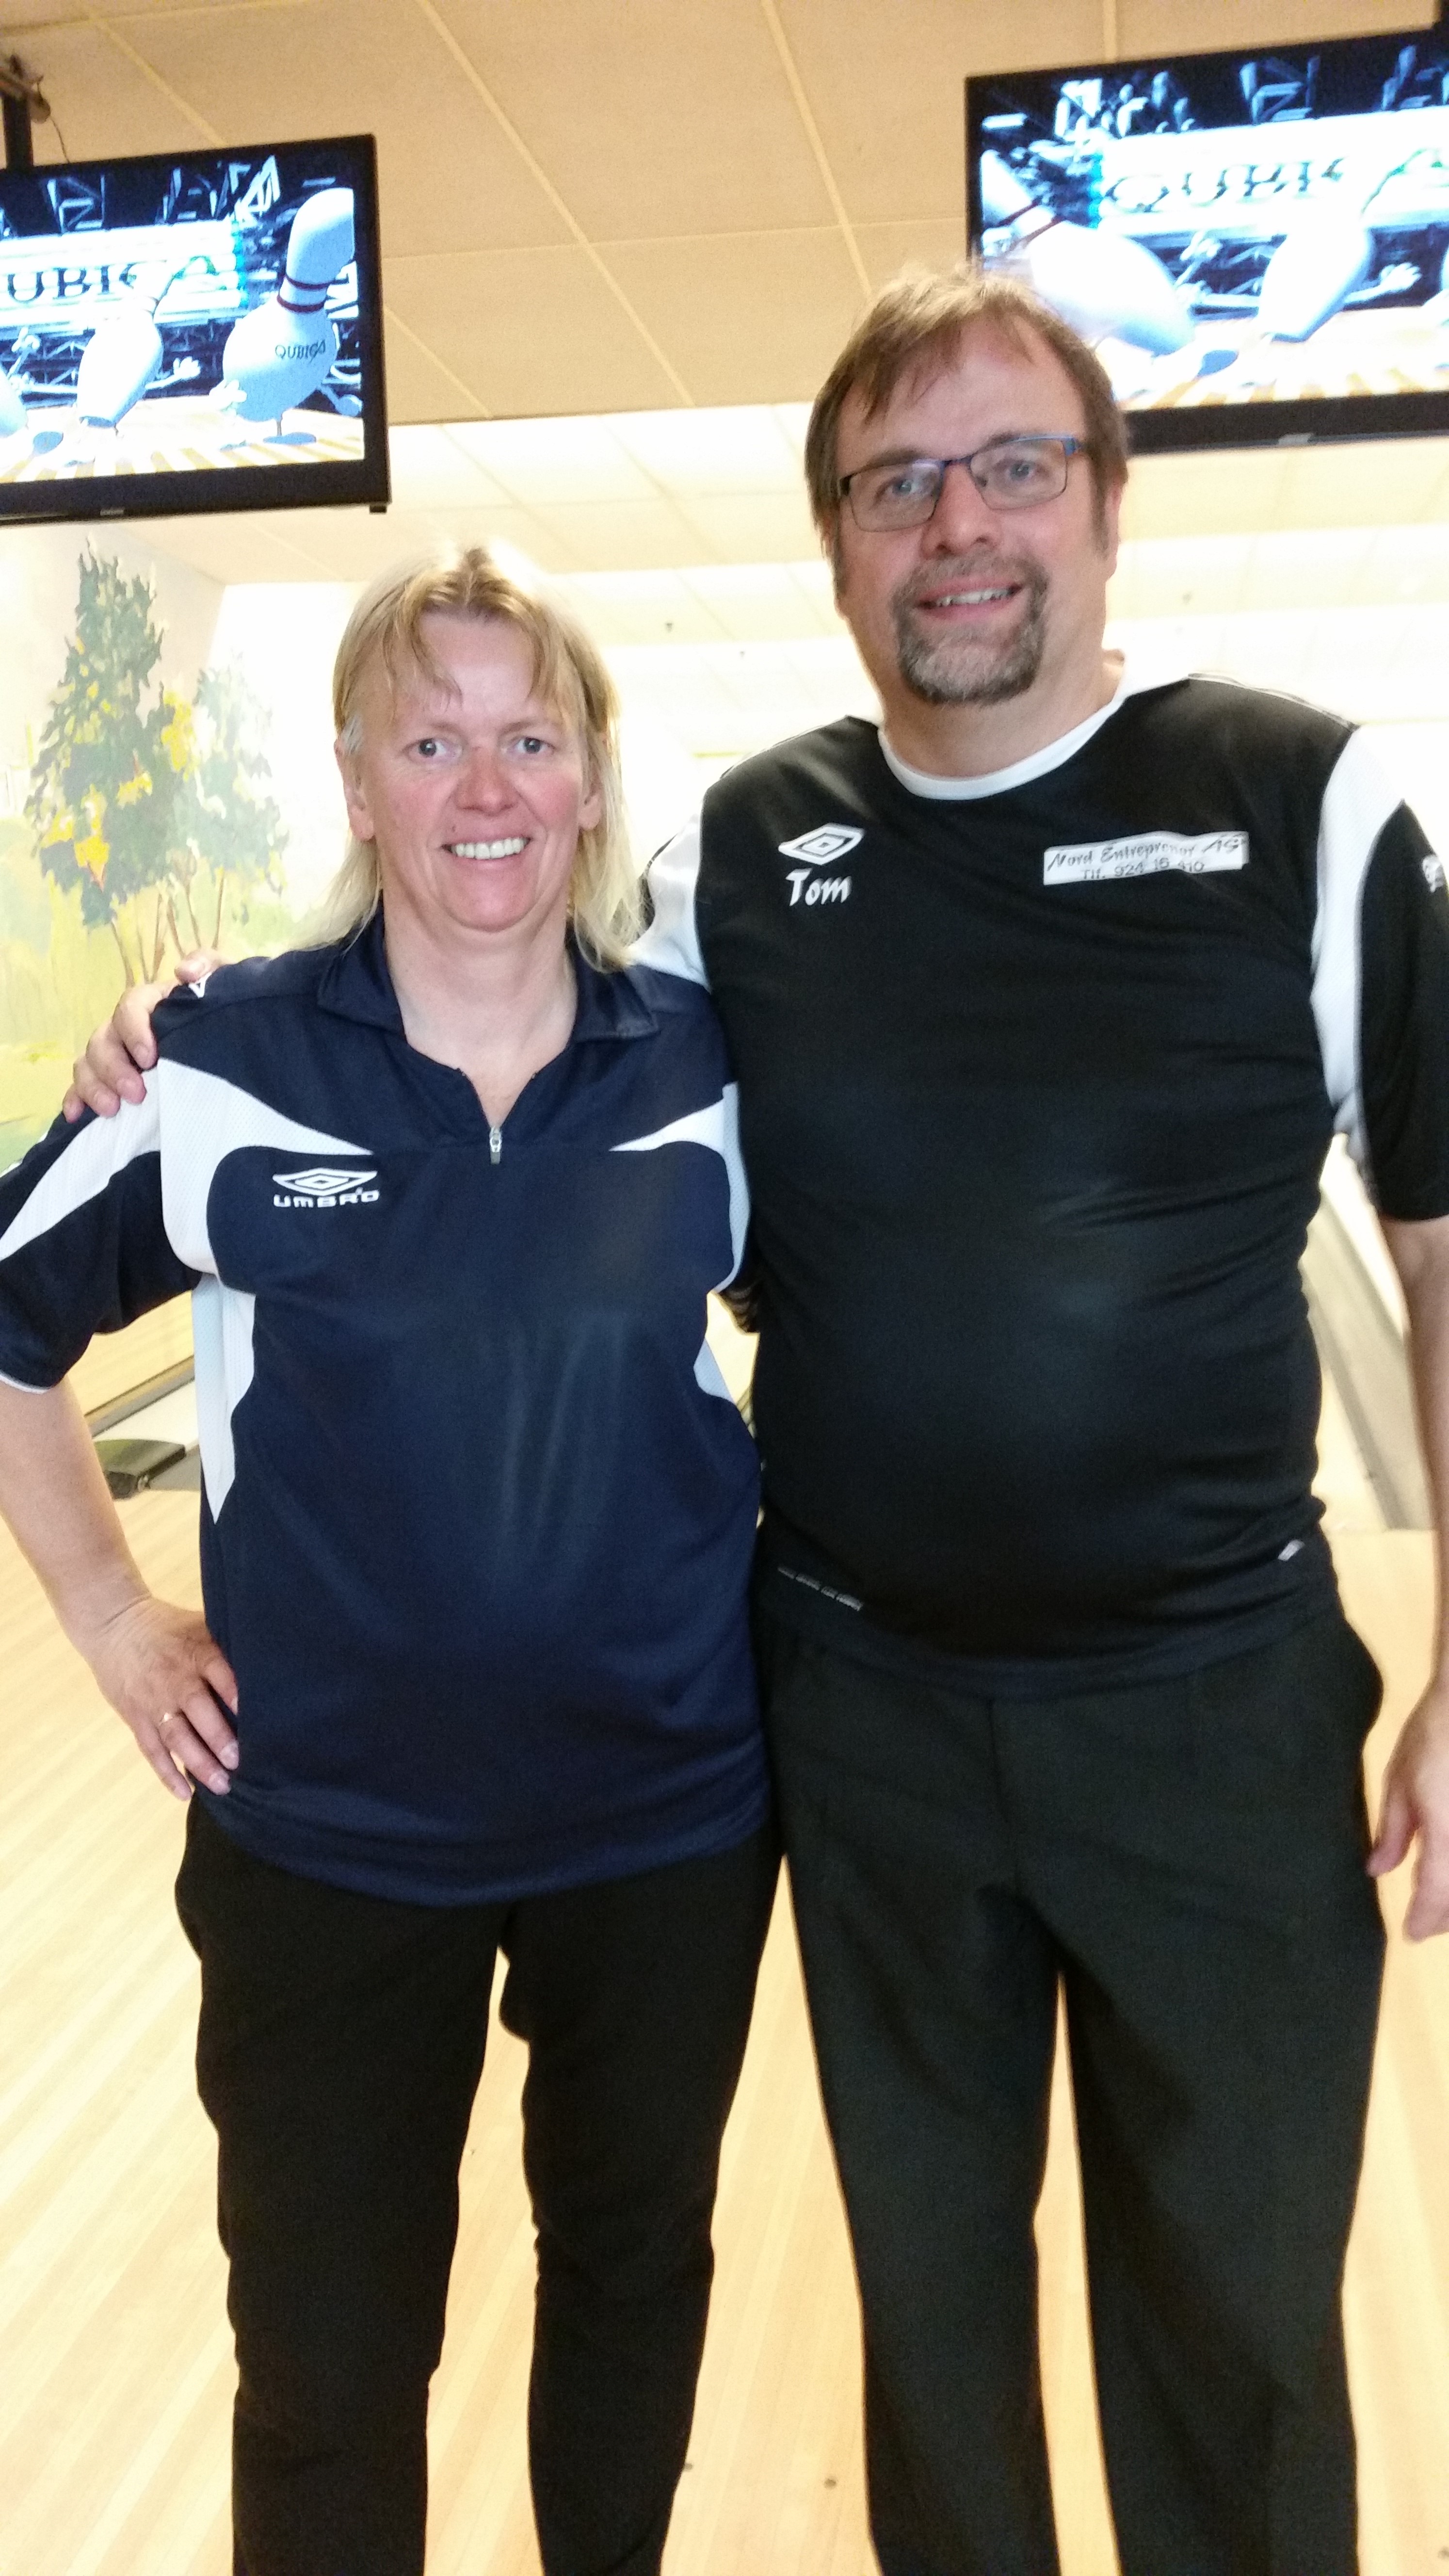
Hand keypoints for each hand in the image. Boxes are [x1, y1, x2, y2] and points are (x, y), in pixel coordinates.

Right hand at [62, 951, 223, 1121]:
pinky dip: (76, 1099)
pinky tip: (76, 1115)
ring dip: (94, 1086)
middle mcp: (129, 1028)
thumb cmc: (225, 1015)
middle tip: (136, 1094)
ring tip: (112, 1110)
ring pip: (89, 1063)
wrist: (240, 1044)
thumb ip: (210, 966)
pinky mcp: (111, 1082)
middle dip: (113, 1068)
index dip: (133, 1031)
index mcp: (153, 1004)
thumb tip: (184, 972)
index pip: (131, 1006)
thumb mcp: (226, 986)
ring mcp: (117, 1055)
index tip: (150, 1059)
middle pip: (103, 1039)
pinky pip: (83, 1087)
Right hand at [82, 1593, 239, 1801]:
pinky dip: (167, 1773)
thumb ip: (225, 1646)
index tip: (253, 1716)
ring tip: (221, 1785)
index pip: (218, 1673)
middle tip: (239, 1762)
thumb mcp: (198, 1626)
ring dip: (198, 1763)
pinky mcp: (136, 1717)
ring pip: (176, 1736)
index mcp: (195, 1652)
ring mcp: (153, 1701)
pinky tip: (185, 1793)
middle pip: (197, 1710)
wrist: (113, 1626)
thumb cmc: (168, 1627)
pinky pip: (151, 1750)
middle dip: (218, 1738)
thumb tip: (269, 1663)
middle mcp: (175, 1679)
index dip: (235, 1693)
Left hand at [1368, 1676, 1448, 1938]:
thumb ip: (1393, 1832)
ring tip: (1438, 1901)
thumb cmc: (1434, 1736)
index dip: (1424, 1920)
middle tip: (1424, 1921)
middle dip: (1446, 1916)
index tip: (1410, 1934)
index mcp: (1446, 1835)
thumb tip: (1377, 1870)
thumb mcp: (1401, 1781)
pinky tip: (1446, 1870)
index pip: (1437, 1895)